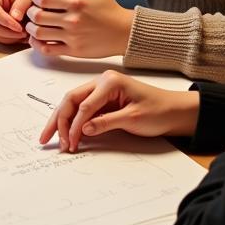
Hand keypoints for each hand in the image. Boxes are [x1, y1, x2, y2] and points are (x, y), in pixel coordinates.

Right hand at [0, 0, 31, 42]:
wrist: (23, 6)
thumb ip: (21, 5)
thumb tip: (15, 17)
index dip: (5, 21)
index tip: (19, 27)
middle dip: (9, 32)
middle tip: (24, 33)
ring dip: (11, 37)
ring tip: (25, 33)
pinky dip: (11, 40)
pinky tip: (20, 35)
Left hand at [25, 0, 133, 58]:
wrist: (125, 32)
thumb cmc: (110, 9)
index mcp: (76, 2)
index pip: (44, 0)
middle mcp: (72, 20)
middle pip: (37, 16)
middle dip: (30, 13)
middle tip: (32, 12)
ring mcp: (72, 37)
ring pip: (39, 33)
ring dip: (31, 29)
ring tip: (33, 25)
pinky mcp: (73, 50)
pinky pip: (47, 50)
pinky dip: (37, 45)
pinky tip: (38, 39)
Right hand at [40, 69, 199, 152]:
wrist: (175, 111)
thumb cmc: (159, 110)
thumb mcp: (134, 118)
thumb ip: (107, 122)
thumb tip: (85, 130)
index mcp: (109, 82)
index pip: (84, 105)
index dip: (75, 125)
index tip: (71, 142)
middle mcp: (101, 82)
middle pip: (71, 100)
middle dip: (59, 121)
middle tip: (48, 139)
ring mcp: (101, 91)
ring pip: (72, 104)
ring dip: (61, 121)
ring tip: (50, 137)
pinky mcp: (102, 101)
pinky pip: (82, 110)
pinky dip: (73, 122)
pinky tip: (65, 133)